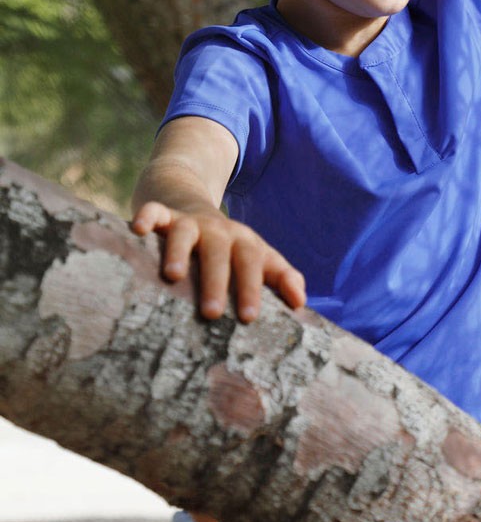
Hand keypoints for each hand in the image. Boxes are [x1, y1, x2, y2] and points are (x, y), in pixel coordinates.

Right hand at [131, 202, 306, 322]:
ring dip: (179, 251)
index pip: (253, 265)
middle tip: (212, 313)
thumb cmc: (229, 247)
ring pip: (185, 233)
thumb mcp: (258, 257)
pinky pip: (154, 211)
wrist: (193, 204)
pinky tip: (137, 230)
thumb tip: (301, 302)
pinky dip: (146, 216)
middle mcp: (219, 232)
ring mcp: (190, 222)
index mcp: (244, 244)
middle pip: (220, 253)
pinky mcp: (164, 214)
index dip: (252, 288)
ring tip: (172, 275)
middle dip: (217, 281)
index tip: (249, 318)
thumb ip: (281, 277)